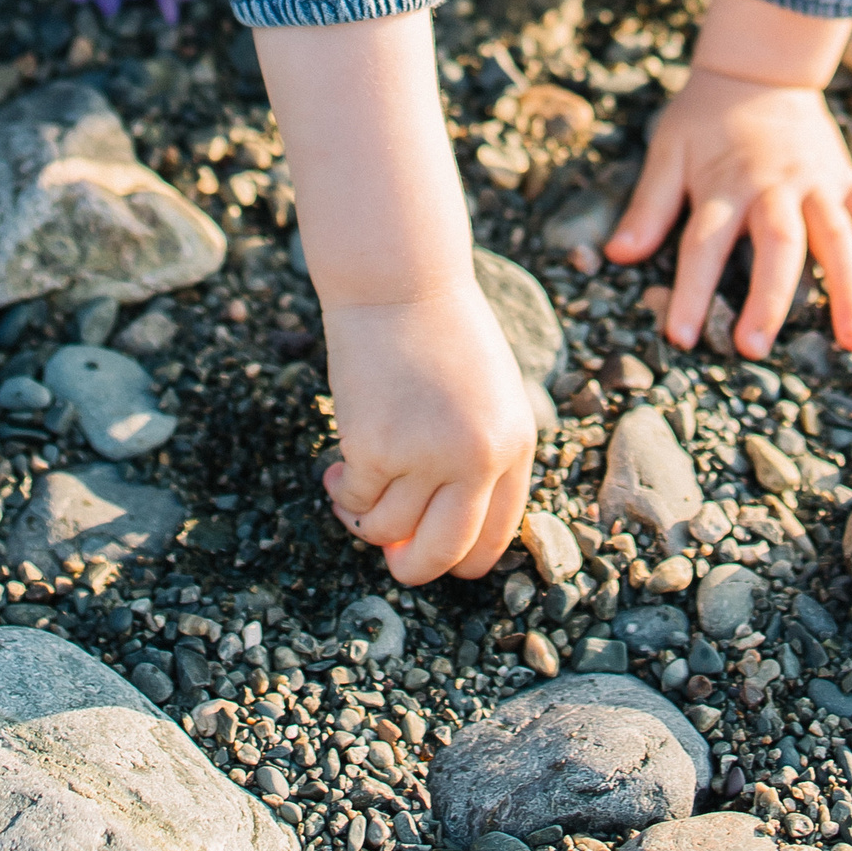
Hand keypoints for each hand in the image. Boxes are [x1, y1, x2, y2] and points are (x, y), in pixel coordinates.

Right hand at [320, 279, 536, 584]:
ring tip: (353, 487)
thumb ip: (477, 456)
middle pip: (445, 554)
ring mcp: (427, 454)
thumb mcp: (486, 394)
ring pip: (388, 529)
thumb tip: (429, 533)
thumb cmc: (440, 330)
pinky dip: (342, 492)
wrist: (400, 281)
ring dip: (364, 520)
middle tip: (392, 559)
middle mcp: (478, 457)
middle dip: (412, 568)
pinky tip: (337, 467)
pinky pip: (354, 498)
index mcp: (514, 443)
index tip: (432, 556)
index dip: (460, 561)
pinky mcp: (377, 445)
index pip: (495, 537)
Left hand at [609, 57, 851, 358]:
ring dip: (849, 288)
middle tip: (759, 346)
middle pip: (776, 244)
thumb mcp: (667, 151)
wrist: (758, 69)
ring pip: (838, 238)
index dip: (691, 289)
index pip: (704, 243)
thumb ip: (648, 205)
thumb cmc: (705, 118)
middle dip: (769, 296)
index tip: (682, 335)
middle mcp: (775, 188)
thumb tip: (617, 256)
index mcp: (726, 184)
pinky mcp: (847, 181)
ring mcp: (818, 185)